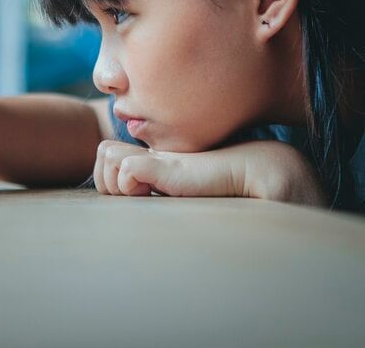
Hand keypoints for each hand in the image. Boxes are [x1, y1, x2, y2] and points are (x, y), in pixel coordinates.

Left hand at [93, 139, 326, 205]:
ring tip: (144, 195)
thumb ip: (172, 196)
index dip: (112, 180)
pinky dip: (130, 184)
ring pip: (105, 154)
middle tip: (136, 196)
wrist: (262, 173)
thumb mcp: (192, 197)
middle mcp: (154, 155)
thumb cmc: (233, 192)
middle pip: (102, 152)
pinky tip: (154, 193)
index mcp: (157, 162)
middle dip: (107, 180)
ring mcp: (158, 157)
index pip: (109, 157)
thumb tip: (153, 212)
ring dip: (115, 182)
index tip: (137, 197)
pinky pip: (126, 168)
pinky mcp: (166, 165)